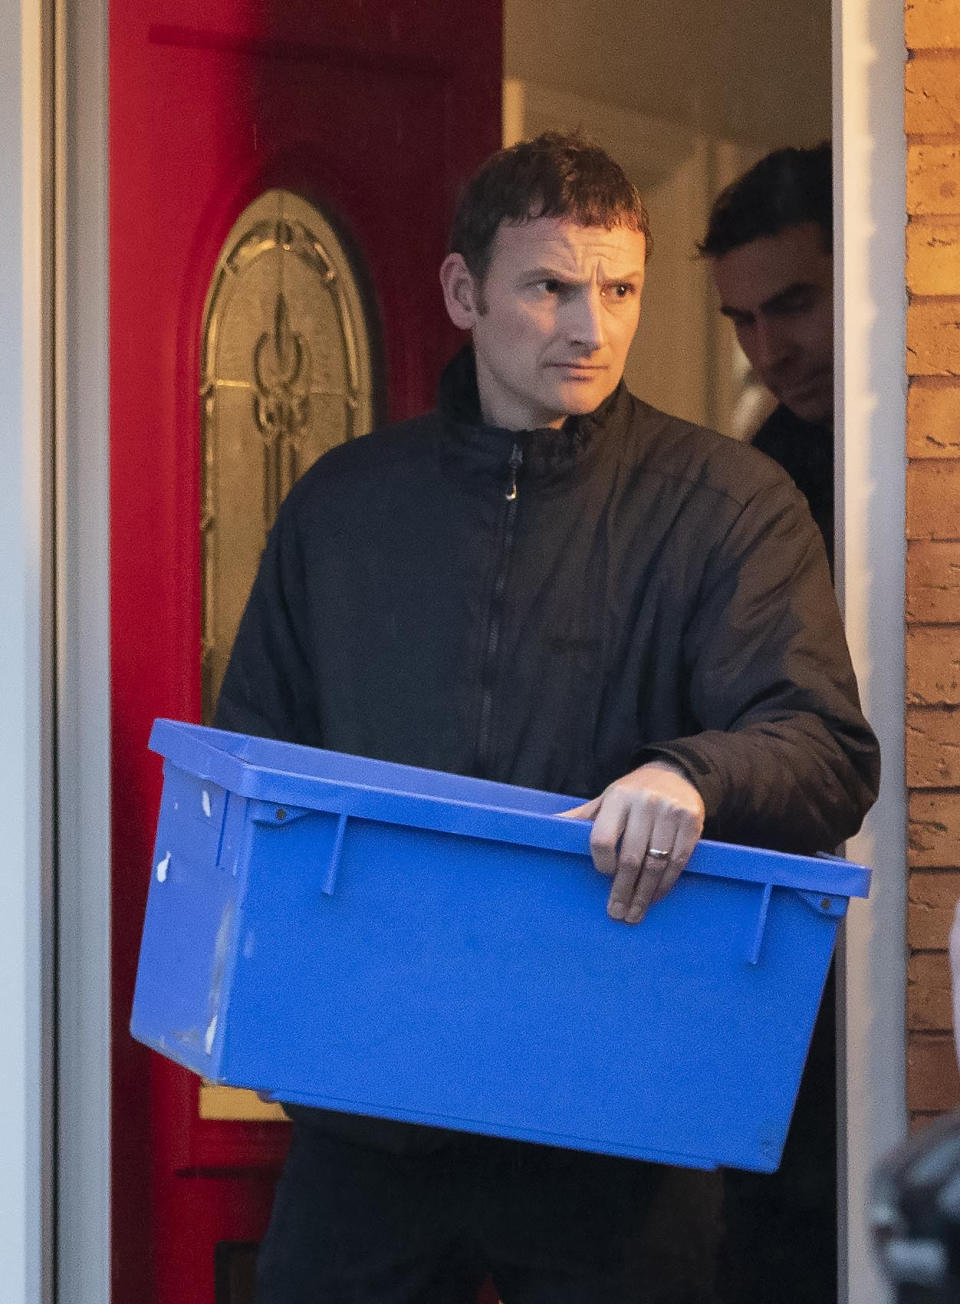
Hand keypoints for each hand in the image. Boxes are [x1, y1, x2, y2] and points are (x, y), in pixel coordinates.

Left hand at [560, 761, 704, 923]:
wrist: (675, 774)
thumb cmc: (632, 794)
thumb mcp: (605, 800)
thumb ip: (580, 817)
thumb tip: (546, 827)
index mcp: (617, 798)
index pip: (603, 839)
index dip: (602, 863)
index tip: (604, 874)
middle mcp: (644, 804)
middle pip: (631, 858)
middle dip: (622, 891)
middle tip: (617, 913)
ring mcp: (671, 813)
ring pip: (656, 865)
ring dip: (644, 894)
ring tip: (635, 913)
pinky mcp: (692, 823)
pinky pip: (678, 862)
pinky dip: (665, 884)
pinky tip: (655, 896)